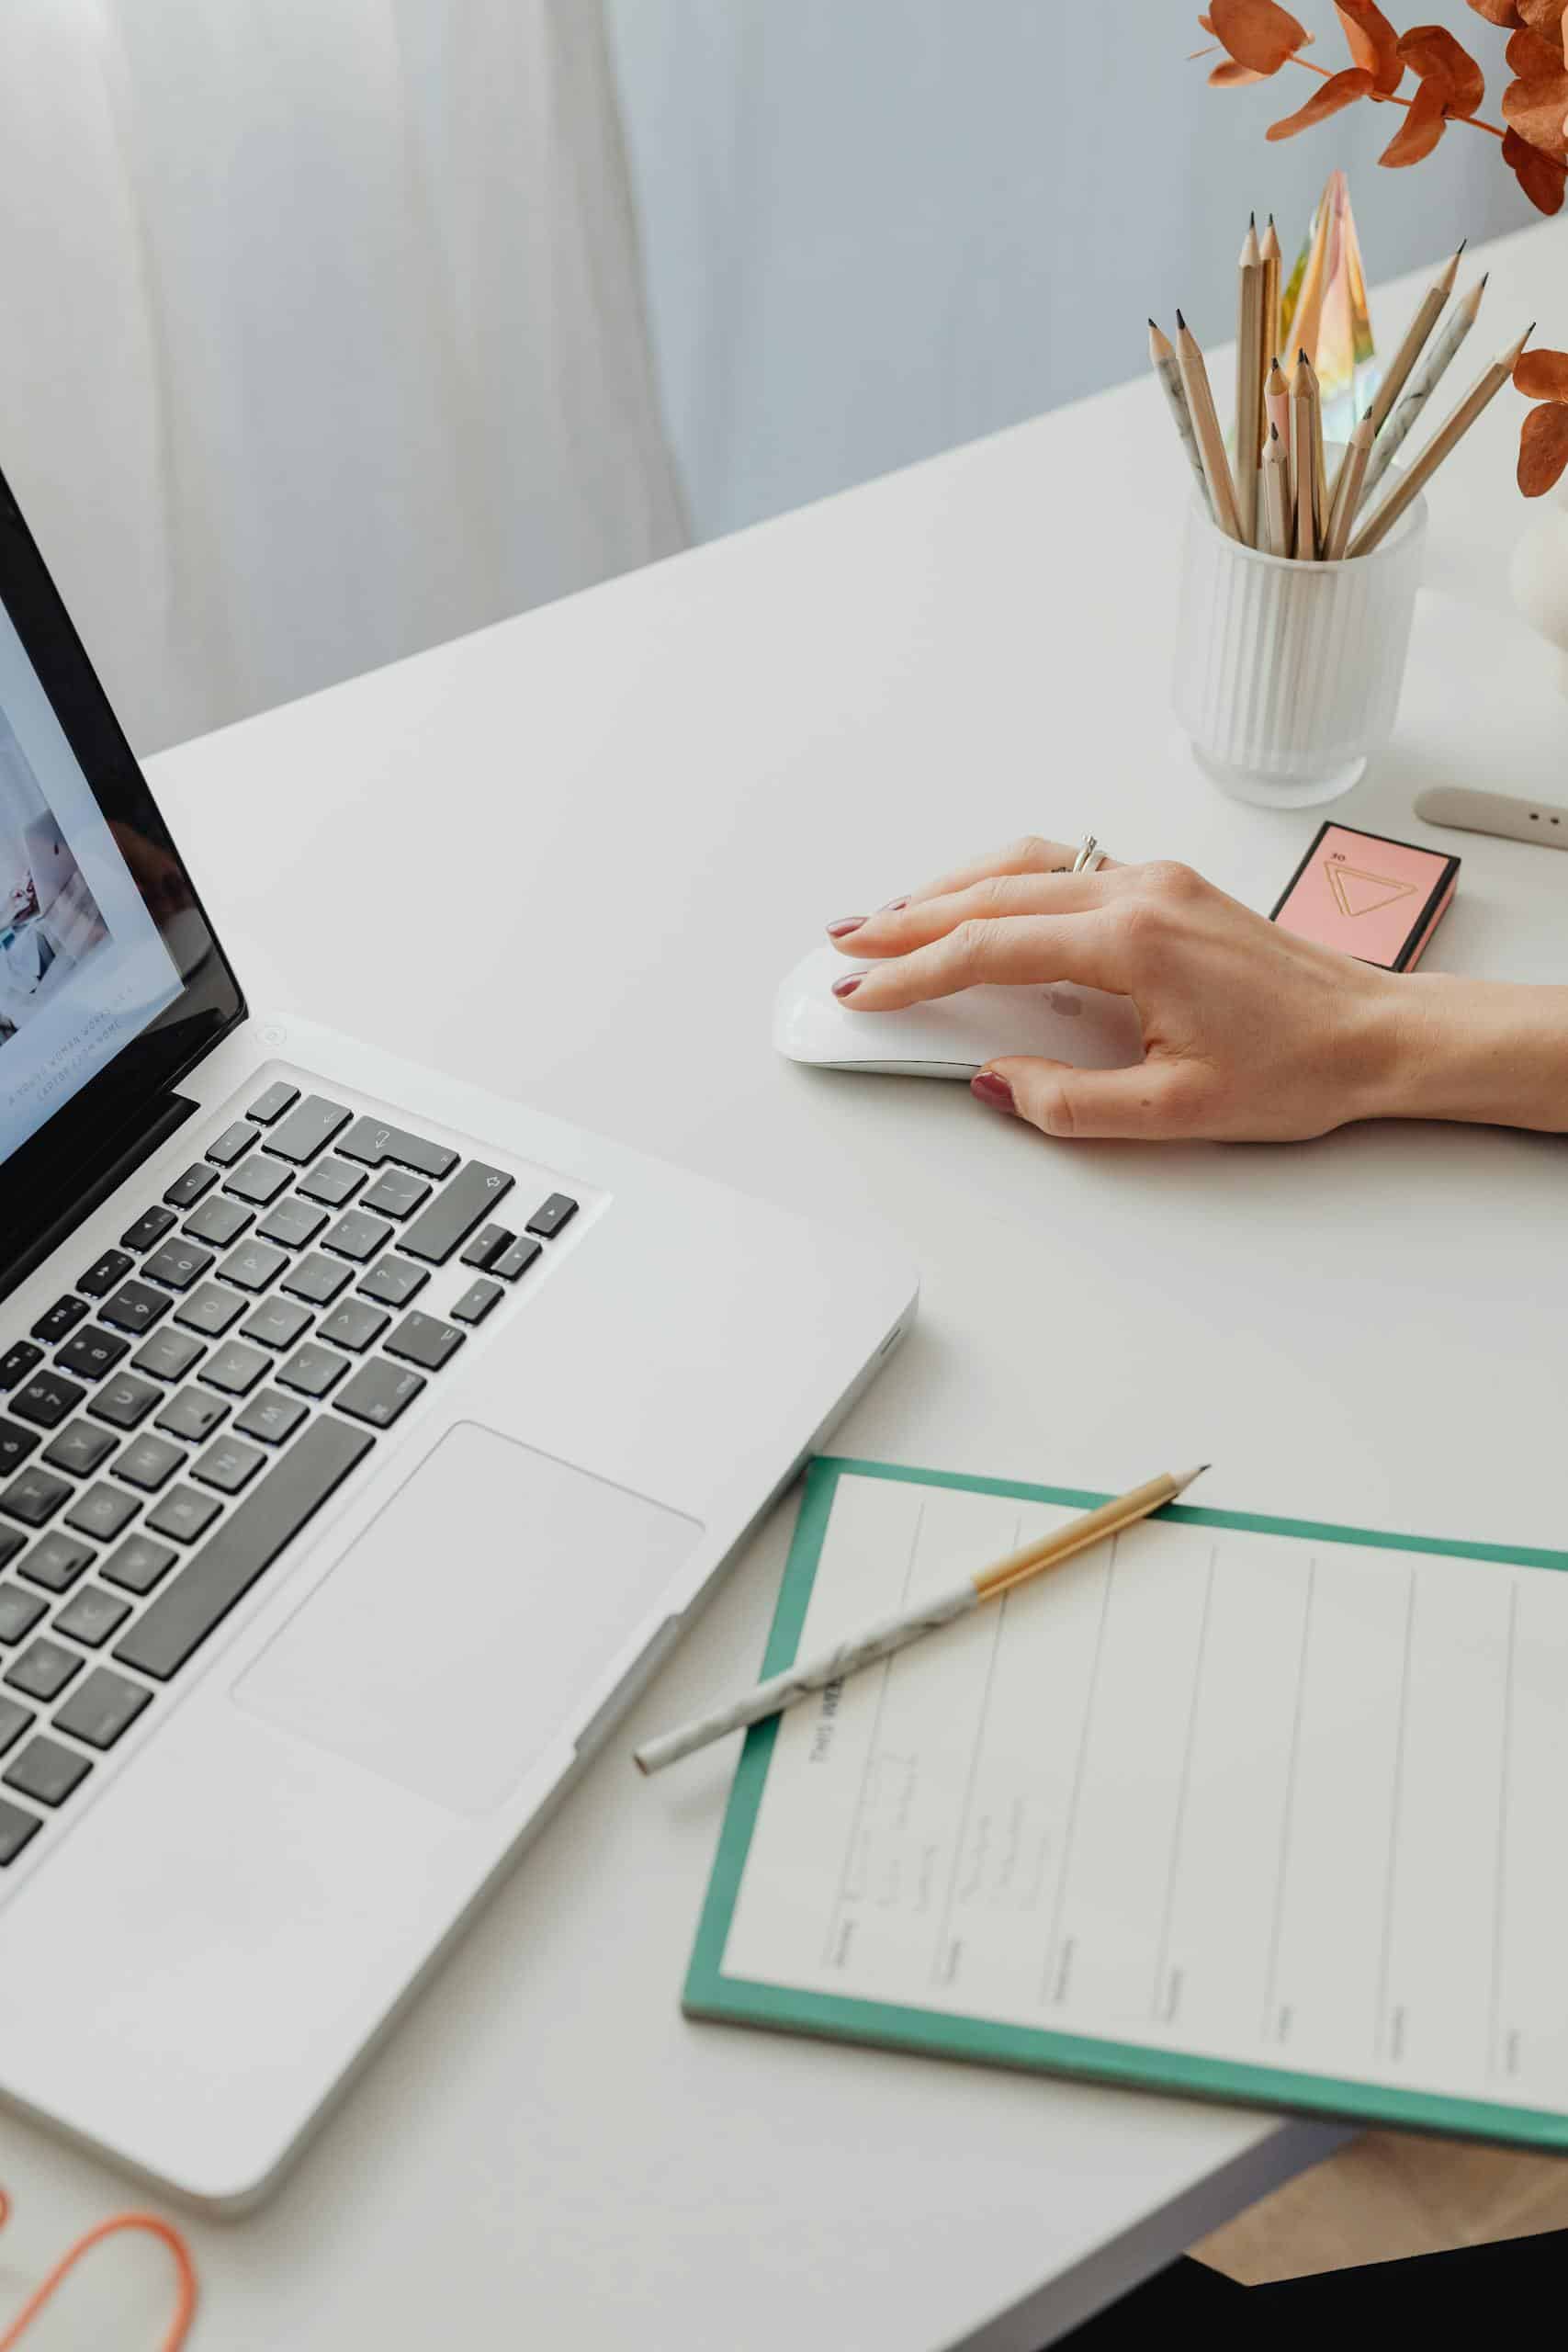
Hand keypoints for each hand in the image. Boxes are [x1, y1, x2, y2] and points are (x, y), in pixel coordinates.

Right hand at [825, 835, 1414, 1143]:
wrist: (1378, 1034)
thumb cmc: (1296, 1070)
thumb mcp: (1175, 1113)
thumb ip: (1068, 1101)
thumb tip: (995, 1079)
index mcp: (1131, 941)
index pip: (988, 949)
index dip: (912, 976)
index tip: (860, 996)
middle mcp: (1136, 891)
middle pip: (991, 896)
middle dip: (907, 923)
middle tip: (844, 948)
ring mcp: (1153, 880)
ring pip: (1023, 868)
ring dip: (949, 890)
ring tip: (891, 920)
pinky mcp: (1167, 886)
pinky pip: (1062, 868)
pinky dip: (1001, 882)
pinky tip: (977, 900)